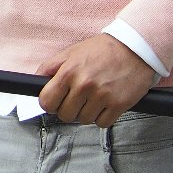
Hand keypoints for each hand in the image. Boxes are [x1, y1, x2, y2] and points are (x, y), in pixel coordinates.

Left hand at [36, 33, 157, 127]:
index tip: (55, 101)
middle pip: (65, 115)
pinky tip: (105, 103)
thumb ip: (51, 67)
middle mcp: (84, 85)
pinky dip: (102, 117)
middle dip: (68, 109)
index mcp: (69, 72)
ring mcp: (102, 96)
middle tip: (77, 99)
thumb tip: (36, 81)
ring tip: (93, 98)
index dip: (49, 103)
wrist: (136, 48)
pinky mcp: (119, 105)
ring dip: (86, 112)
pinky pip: (102, 123)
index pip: (47, 102)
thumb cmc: (104, 50)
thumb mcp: (72, 52)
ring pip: (83, 120)